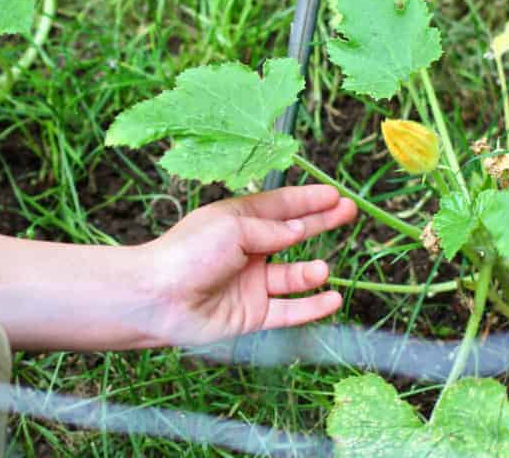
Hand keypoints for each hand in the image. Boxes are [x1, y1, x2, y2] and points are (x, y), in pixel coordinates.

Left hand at [142, 184, 356, 345]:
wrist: (159, 298)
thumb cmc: (189, 253)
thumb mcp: (232, 227)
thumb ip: (271, 230)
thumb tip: (300, 229)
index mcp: (237, 221)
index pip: (280, 206)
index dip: (307, 200)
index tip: (335, 194)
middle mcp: (247, 250)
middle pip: (293, 235)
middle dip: (321, 223)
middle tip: (350, 212)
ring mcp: (251, 283)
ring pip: (292, 276)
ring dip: (310, 272)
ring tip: (321, 268)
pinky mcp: (252, 314)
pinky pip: (289, 310)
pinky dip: (311, 306)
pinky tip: (331, 298)